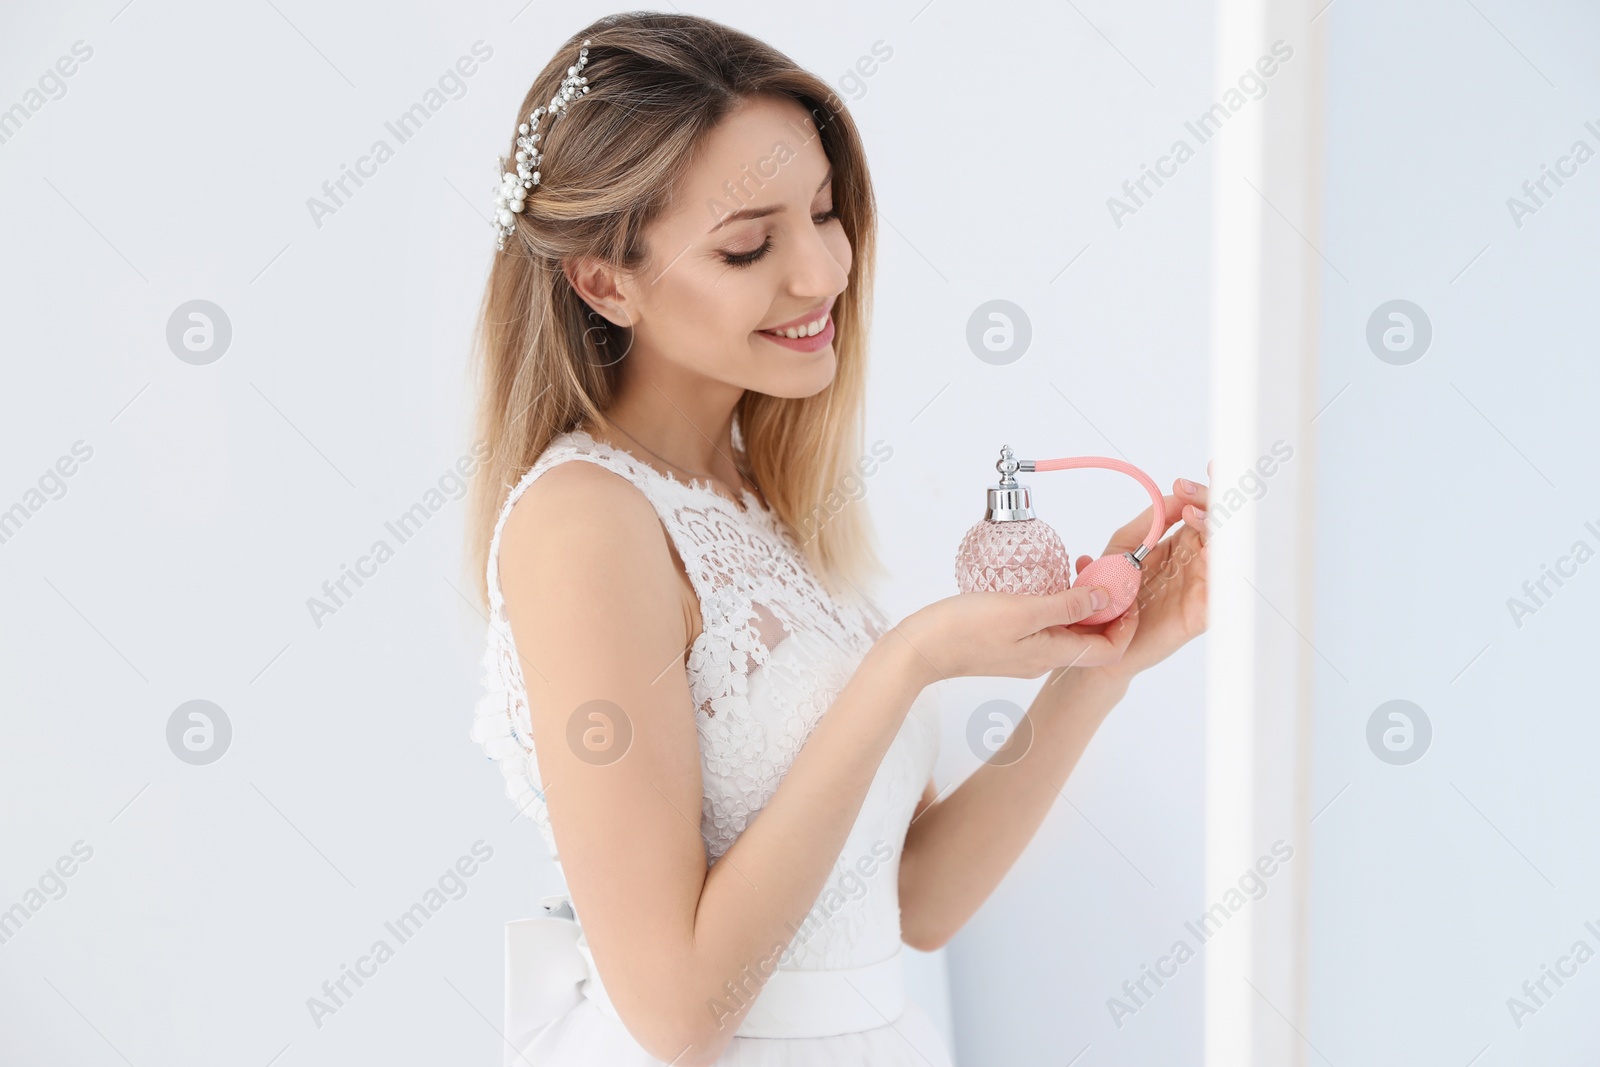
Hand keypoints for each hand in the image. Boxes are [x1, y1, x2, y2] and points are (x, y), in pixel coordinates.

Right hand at [892, 583, 1137, 686]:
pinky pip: (1045, 627)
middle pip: (1091, 640)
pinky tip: (1046, 584)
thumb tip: (1106, 598)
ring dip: (1081, 604)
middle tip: (1103, 573)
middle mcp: (1043, 658)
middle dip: (1106, 608)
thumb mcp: (1023, 610)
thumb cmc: (965, 629)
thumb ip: (1066, 605)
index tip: (1125, 591)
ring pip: (1068, 631)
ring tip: (1079, 571)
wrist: (920, 648)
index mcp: (1052, 654)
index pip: (1110, 651)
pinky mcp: (1008, 644)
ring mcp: (1025, 653)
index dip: (1125, 624)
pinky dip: (1056, 605)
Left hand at [1067, 461, 1211, 686]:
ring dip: (1216, 530)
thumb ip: (1148, 522)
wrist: (1099, 639)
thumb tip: (1176, 496)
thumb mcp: (1123, 547)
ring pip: (1226, 552)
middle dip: (1210, 503)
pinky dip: (1222, 569)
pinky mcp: (1202, 612)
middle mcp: (1198, 562)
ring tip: (1192, 515)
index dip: (1202, 492)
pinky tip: (1211, 551)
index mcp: (1182, 544)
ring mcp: (1202, 586)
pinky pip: (1221, 591)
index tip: (1184, 480)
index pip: (1203, 511)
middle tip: (1187, 494)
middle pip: (1220, 525)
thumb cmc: (1113, 595)